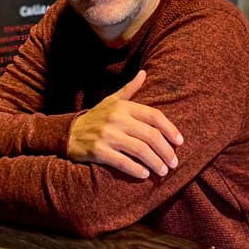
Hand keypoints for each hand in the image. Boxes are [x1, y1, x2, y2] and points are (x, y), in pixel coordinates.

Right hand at [67, 70, 182, 178]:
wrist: (68, 133)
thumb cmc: (95, 118)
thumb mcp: (111, 100)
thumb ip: (130, 89)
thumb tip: (144, 73)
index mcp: (123, 107)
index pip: (154, 116)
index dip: (170, 129)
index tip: (180, 142)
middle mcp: (116, 119)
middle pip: (150, 135)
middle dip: (166, 151)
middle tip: (174, 163)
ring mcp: (107, 135)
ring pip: (140, 150)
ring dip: (155, 162)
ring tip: (163, 170)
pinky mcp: (98, 151)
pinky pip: (123, 162)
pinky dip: (136, 169)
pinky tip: (144, 175)